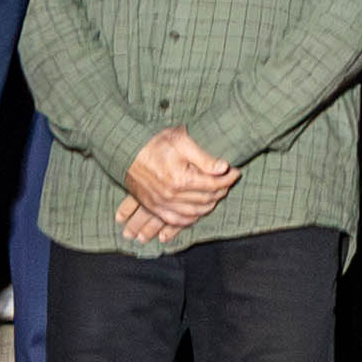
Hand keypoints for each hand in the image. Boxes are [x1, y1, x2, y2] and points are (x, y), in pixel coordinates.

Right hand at [123, 127, 241, 235]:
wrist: (125, 151)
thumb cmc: (154, 143)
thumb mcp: (180, 141)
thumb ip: (203, 157)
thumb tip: (223, 167)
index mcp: (180, 179)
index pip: (213, 184)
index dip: (228, 178)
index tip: (235, 171)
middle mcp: (171, 196)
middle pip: (206, 199)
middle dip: (221, 190)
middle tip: (228, 181)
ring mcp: (162, 205)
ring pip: (194, 212)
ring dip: (209, 204)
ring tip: (218, 193)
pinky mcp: (155, 208)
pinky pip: (177, 220)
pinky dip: (191, 217)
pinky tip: (199, 210)